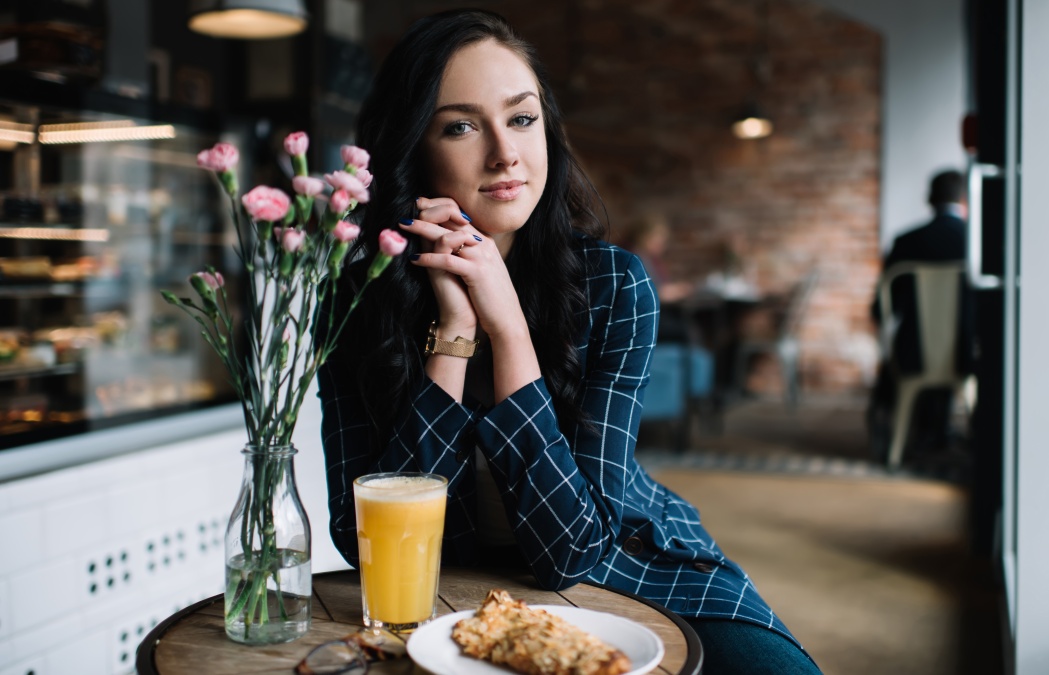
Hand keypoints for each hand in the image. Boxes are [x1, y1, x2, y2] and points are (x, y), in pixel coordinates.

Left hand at [404, 199, 526, 341]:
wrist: (506, 317)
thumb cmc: (490, 295)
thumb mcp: (481, 267)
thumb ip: (469, 252)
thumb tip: (449, 243)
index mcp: (484, 241)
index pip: (459, 214)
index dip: (437, 207)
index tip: (419, 207)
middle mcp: (483, 244)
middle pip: (451, 219)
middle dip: (426, 213)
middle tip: (406, 213)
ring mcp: (481, 257)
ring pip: (447, 236)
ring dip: (422, 230)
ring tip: (404, 227)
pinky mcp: (477, 272)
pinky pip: (448, 260)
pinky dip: (429, 258)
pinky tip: (414, 258)